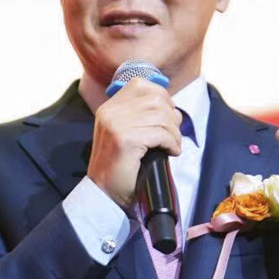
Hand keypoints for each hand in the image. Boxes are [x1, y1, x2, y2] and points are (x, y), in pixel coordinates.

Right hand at [89, 78, 182, 208]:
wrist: (104, 194)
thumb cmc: (120, 166)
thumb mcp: (124, 132)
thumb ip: (139, 115)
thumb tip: (172, 107)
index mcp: (109, 107)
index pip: (141, 85)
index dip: (162, 97)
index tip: (168, 117)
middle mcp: (110, 111)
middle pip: (156, 99)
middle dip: (172, 117)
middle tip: (173, 135)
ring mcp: (116, 124)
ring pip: (162, 116)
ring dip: (174, 133)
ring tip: (173, 146)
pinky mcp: (125, 139)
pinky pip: (161, 133)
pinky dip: (172, 143)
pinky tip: (170, 152)